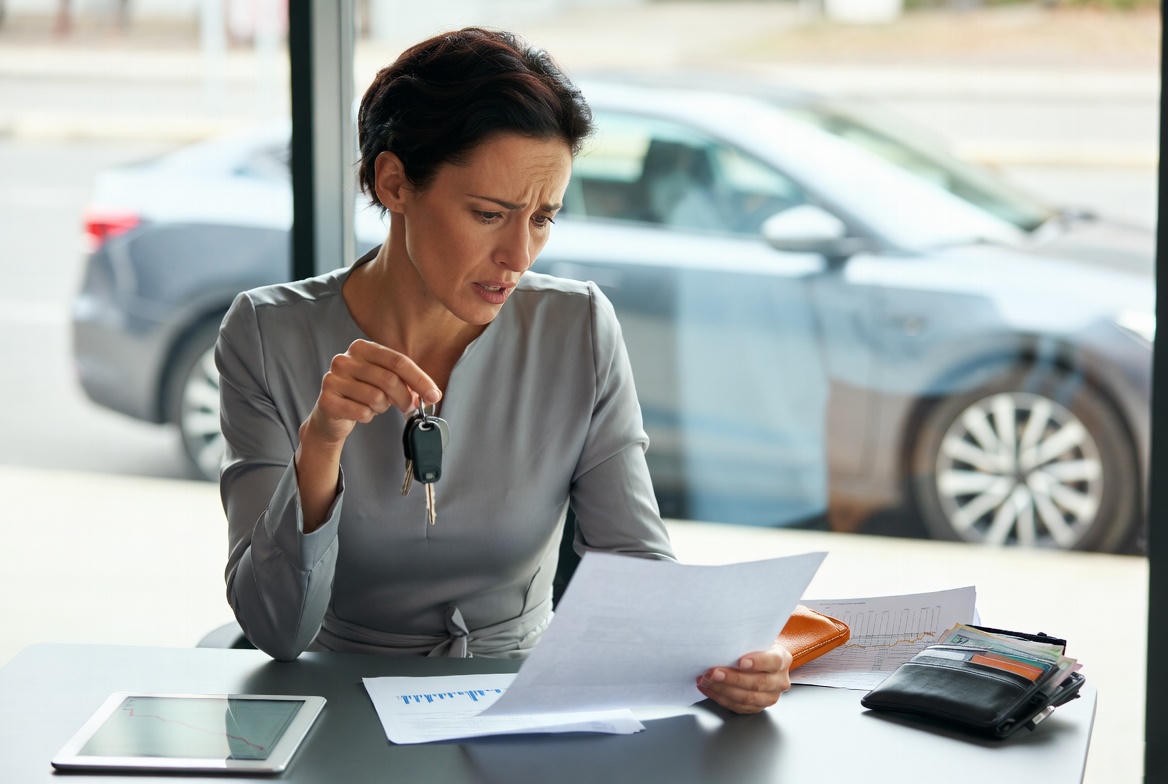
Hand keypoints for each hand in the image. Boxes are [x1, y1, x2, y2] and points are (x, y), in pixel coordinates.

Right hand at [302, 339, 441, 446]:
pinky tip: (360, 412)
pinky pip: (361, 412)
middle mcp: (344, 359)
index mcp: (362, 348)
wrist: (332, 415)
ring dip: (382, 407)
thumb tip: (431, 394)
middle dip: (404, 398)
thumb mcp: (385, 382)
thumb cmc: (362, 394)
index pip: (398, 361)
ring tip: (374, 406)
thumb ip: (407, 382)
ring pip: (375, 397)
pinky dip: (367, 416)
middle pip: (389, 379)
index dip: (419, 379)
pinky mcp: (327, 400)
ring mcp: (333, 378)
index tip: (434, 395)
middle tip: (408, 407)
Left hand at [696, 642, 792, 714]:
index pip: (773, 662)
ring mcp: (770, 697)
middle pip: (757, 683)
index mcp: (782, 660)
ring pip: (747, 698)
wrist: (762, 661)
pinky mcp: (758, 707)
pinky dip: (720, 698)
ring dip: (723, 690)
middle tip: (713, 673)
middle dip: (732, 679)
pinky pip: (738, 706)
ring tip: (706, 680)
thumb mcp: (757, 639)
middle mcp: (780, 681)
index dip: (757, 662)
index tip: (741, 661)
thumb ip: (748, 641)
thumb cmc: (757, 648)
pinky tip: (709, 689)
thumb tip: (725, 640)